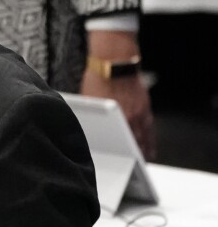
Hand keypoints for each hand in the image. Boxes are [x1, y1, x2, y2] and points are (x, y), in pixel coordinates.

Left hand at [82, 30, 156, 159]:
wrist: (114, 60)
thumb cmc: (98, 77)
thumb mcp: (87, 99)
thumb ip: (89, 114)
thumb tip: (78, 127)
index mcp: (115, 116)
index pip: (116, 141)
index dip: (115, 153)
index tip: (113, 163)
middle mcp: (129, 116)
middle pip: (133, 141)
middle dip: (132, 155)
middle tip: (132, 166)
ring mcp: (139, 111)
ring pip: (144, 135)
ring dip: (143, 148)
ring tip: (144, 158)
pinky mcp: (145, 104)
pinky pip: (149, 126)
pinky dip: (149, 136)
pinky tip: (149, 143)